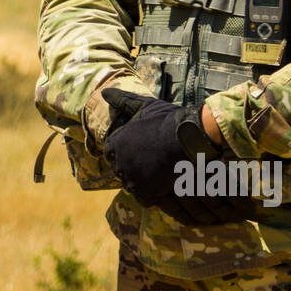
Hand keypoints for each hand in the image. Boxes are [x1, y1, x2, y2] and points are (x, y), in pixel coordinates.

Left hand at [102, 87, 246, 224]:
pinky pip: (145, 199)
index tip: (139, 150)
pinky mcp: (145, 193)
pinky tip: (164, 185)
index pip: (111, 152)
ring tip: (158, 173)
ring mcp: (131, 179)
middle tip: (151, 162)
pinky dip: (154, 194)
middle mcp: (119, 163)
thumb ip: (122, 101)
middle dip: (133, 167)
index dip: (124, 151)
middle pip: (121, 170)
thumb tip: (104, 92)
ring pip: (132, 185)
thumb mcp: (143, 106)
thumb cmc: (166, 121)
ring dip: (143, 181)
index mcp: (115, 144)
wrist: (187, 139)